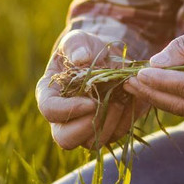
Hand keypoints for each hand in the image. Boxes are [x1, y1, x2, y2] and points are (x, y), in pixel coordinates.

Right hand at [36, 30, 147, 149]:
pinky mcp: (107, 128)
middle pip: (66, 139)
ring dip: (110, 124)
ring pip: (93, 143)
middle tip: (107, 106)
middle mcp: (64, 117)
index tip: (91, 101)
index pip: (50, 111)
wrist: (106, 57)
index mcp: (51, 94)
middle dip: (88, 126)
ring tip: (121, 99)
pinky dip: (127, 119)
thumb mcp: (79, 40)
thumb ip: (76, 45)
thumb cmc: (86, 48)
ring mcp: (85, 126)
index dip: (69, 110)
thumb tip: (82, 58)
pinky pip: (116, 135)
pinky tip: (133, 98)